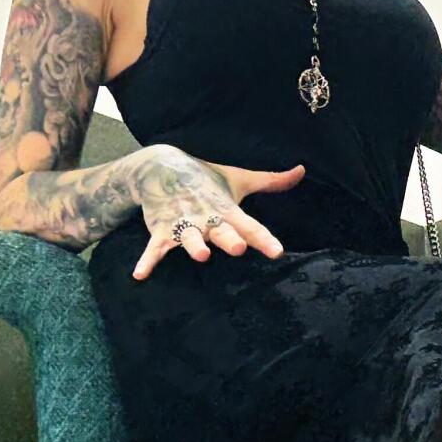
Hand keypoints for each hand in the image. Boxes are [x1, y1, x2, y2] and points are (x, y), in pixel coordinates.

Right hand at [131, 147, 305, 279]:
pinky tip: (139, 275)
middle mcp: (206, 217)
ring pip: (189, 237)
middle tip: (238, 247)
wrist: (161, 166)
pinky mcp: (161, 229)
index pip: (250, 226)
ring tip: (200, 255)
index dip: (264, 239)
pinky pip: (154, 247)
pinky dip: (147, 260)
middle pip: (221, 230)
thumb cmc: (206, 178)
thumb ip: (271, 180)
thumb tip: (302, 170)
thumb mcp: (238, 178)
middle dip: (228, 238)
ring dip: (194, 245)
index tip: (277, 251)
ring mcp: (183, 223)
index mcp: (227, 209)